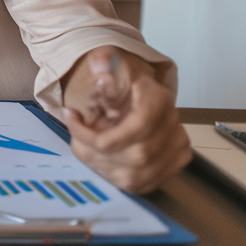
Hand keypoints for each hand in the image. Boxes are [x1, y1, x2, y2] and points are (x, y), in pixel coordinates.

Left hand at [60, 46, 191, 192]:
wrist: (139, 93)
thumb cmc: (121, 79)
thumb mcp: (109, 61)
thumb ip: (102, 62)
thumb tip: (99, 67)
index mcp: (159, 99)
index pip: (137, 127)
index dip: (98, 131)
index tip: (70, 117)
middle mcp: (174, 128)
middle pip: (136, 155)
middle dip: (97, 150)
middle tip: (76, 135)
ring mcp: (175, 151)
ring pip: (135, 174)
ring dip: (100, 164)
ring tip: (85, 145)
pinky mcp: (170, 168)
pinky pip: (138, 184)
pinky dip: (112, 173)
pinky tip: (99, 156)